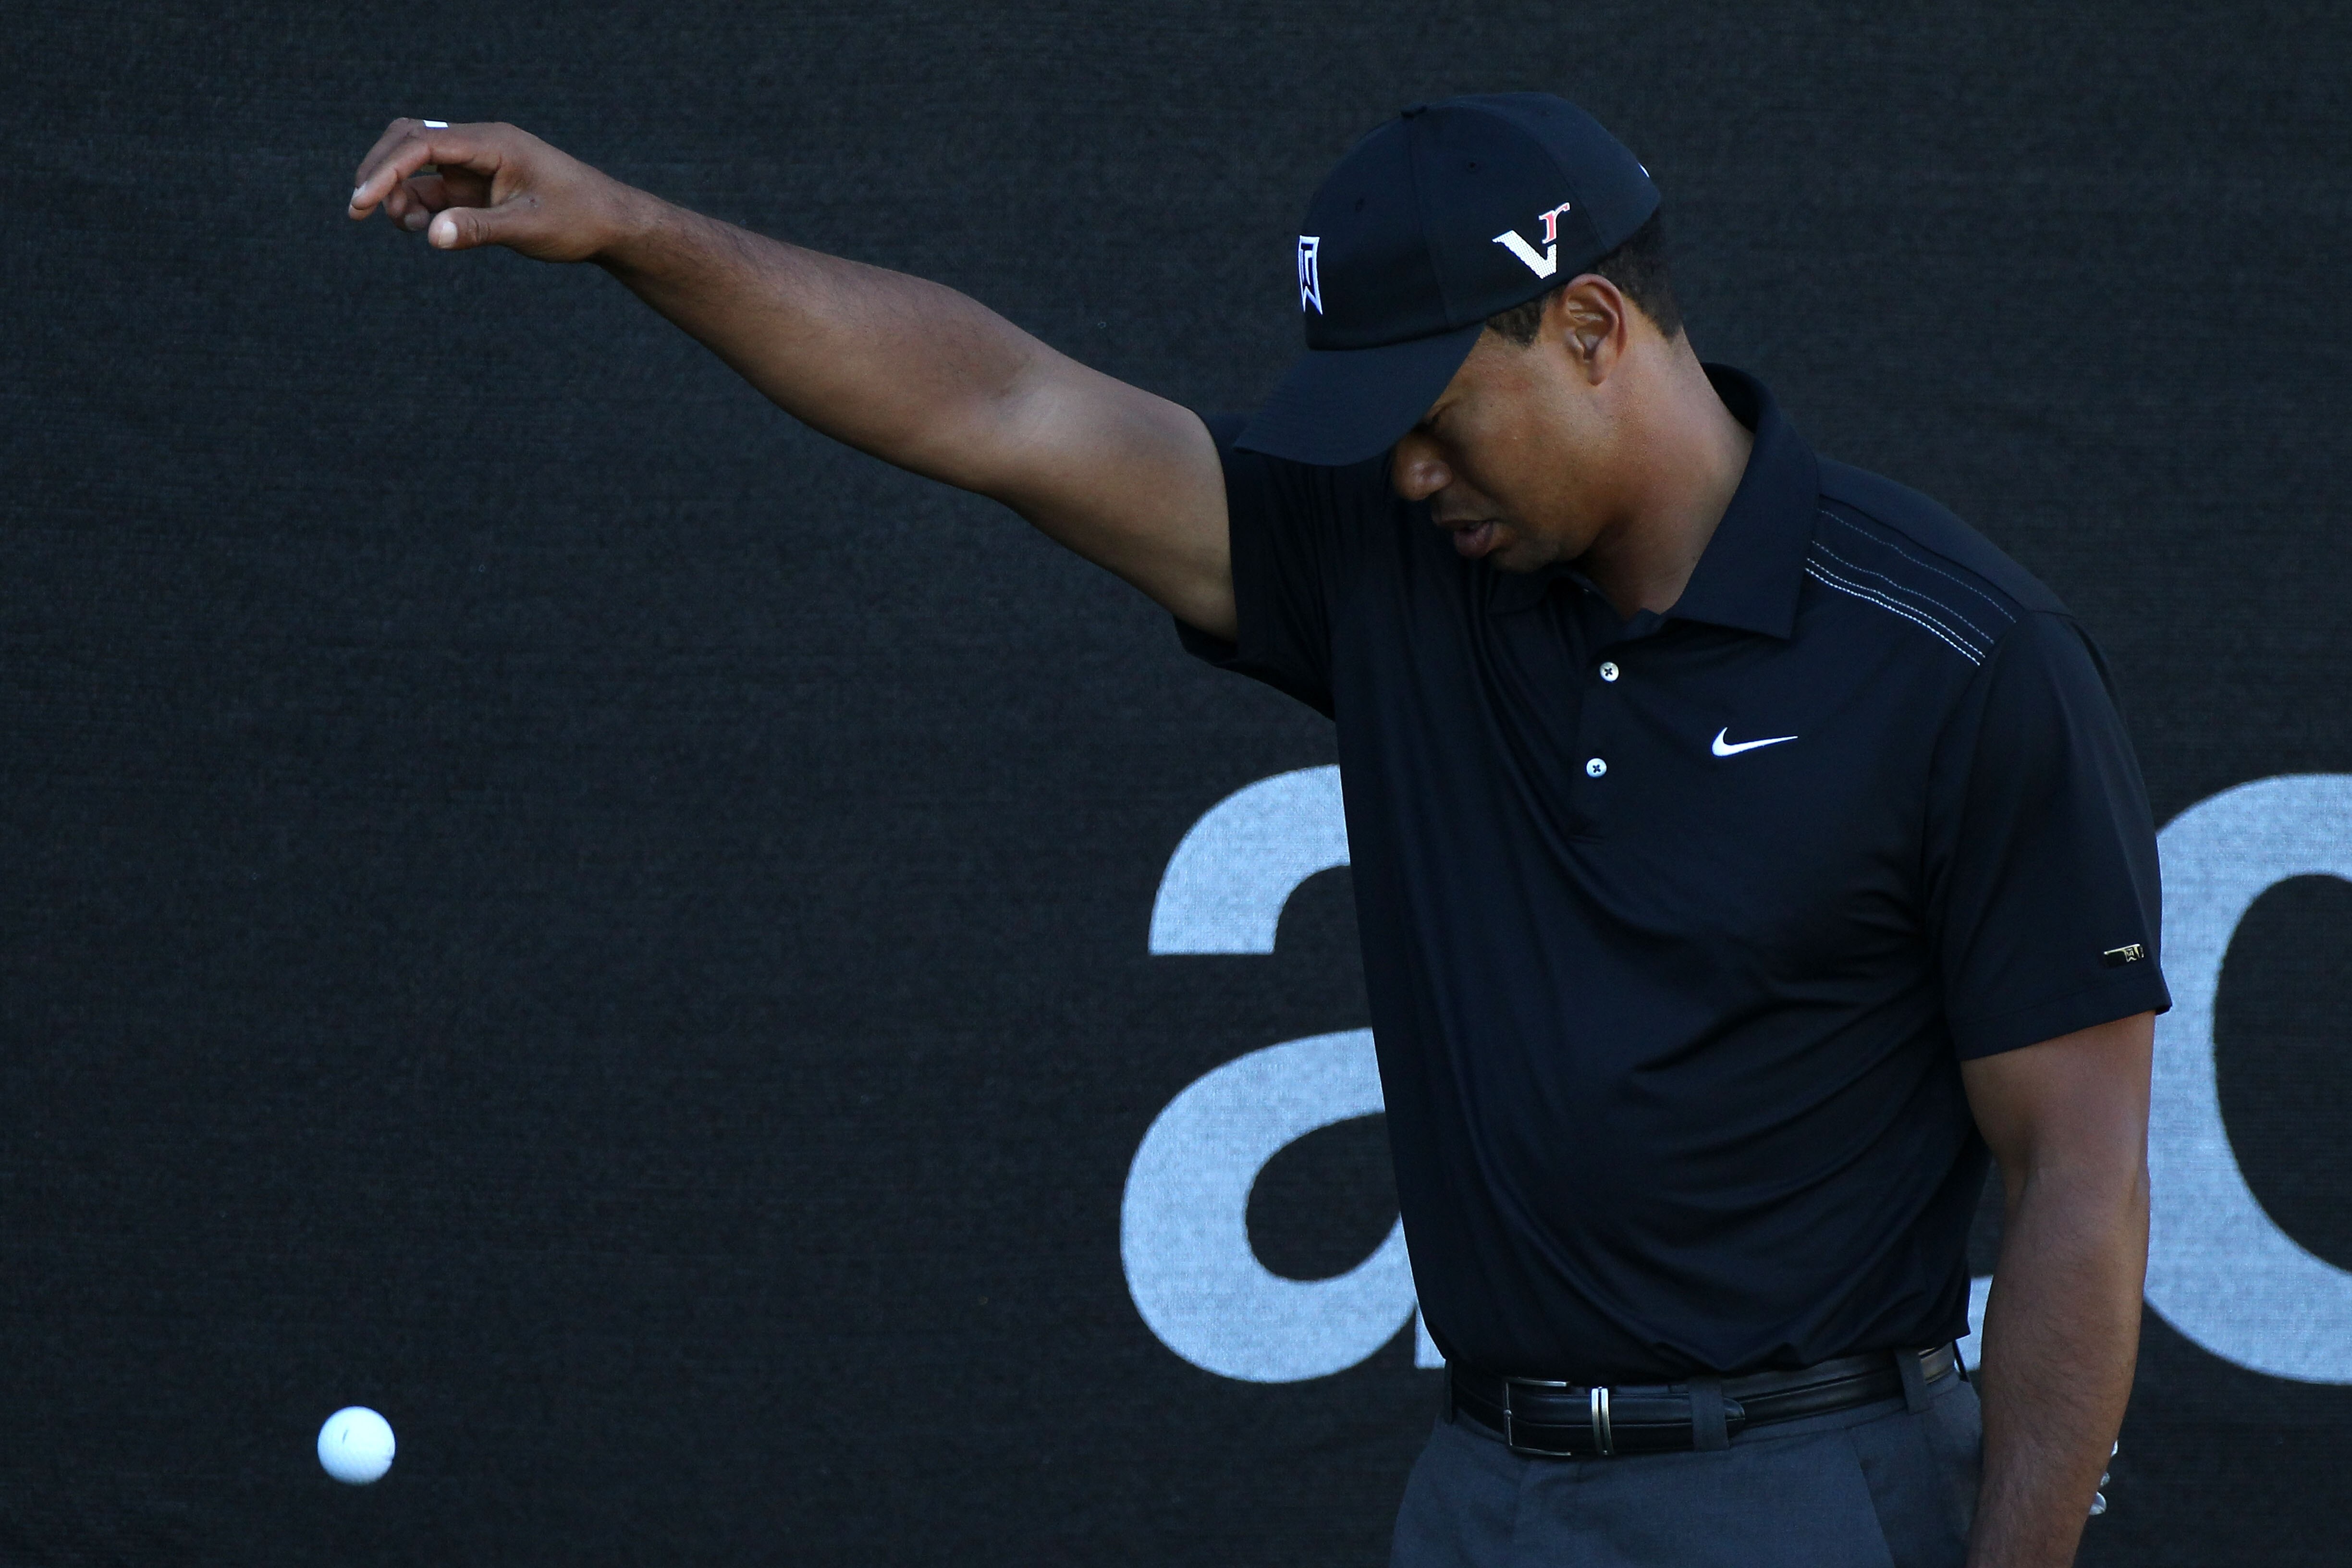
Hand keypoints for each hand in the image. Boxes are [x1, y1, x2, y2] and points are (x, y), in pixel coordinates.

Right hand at [346, 119, 635, 261]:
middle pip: (409, 141)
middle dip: (380, 171)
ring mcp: (476, 164)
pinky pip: (434, 189)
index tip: (362, 201)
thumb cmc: (579, 220)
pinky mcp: (477, 185)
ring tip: (408, 228)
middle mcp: (480, 146)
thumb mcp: (530, 228)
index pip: (423, 144)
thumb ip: (480, 230)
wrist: (611, 223)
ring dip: (400, 194)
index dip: (386, 170)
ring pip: (417, 167)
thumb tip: (433, 236)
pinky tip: (425, 230)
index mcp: (493, 143)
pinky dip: (420, 207)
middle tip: (359, 209)